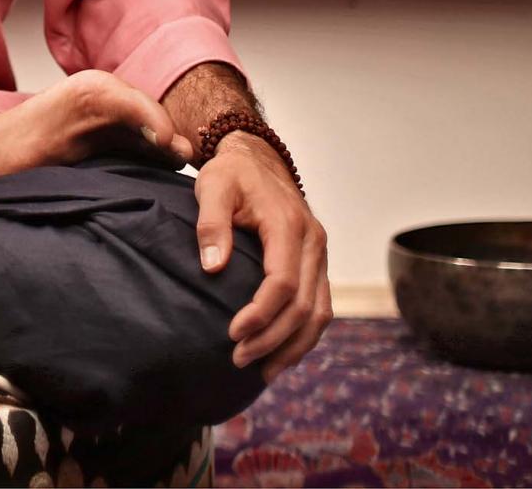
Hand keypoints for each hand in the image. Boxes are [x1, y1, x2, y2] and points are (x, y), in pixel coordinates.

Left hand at [195, 131, 330, 383]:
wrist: (256, 159)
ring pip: (319, 313)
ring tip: (262, 371)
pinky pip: (320, 306)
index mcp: (289, 225)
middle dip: (273, 339)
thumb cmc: (231, 174)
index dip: (261, 313)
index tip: (232, 333)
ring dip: (293, 346)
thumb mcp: (212, 186)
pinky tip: (281, 354)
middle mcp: (314, 242)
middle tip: (239, 359)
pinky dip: (304, 335)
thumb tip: (212, 268)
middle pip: (304, 306)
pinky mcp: (317, 264)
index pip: (283, 281)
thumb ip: (211, 224)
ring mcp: (320, 255)